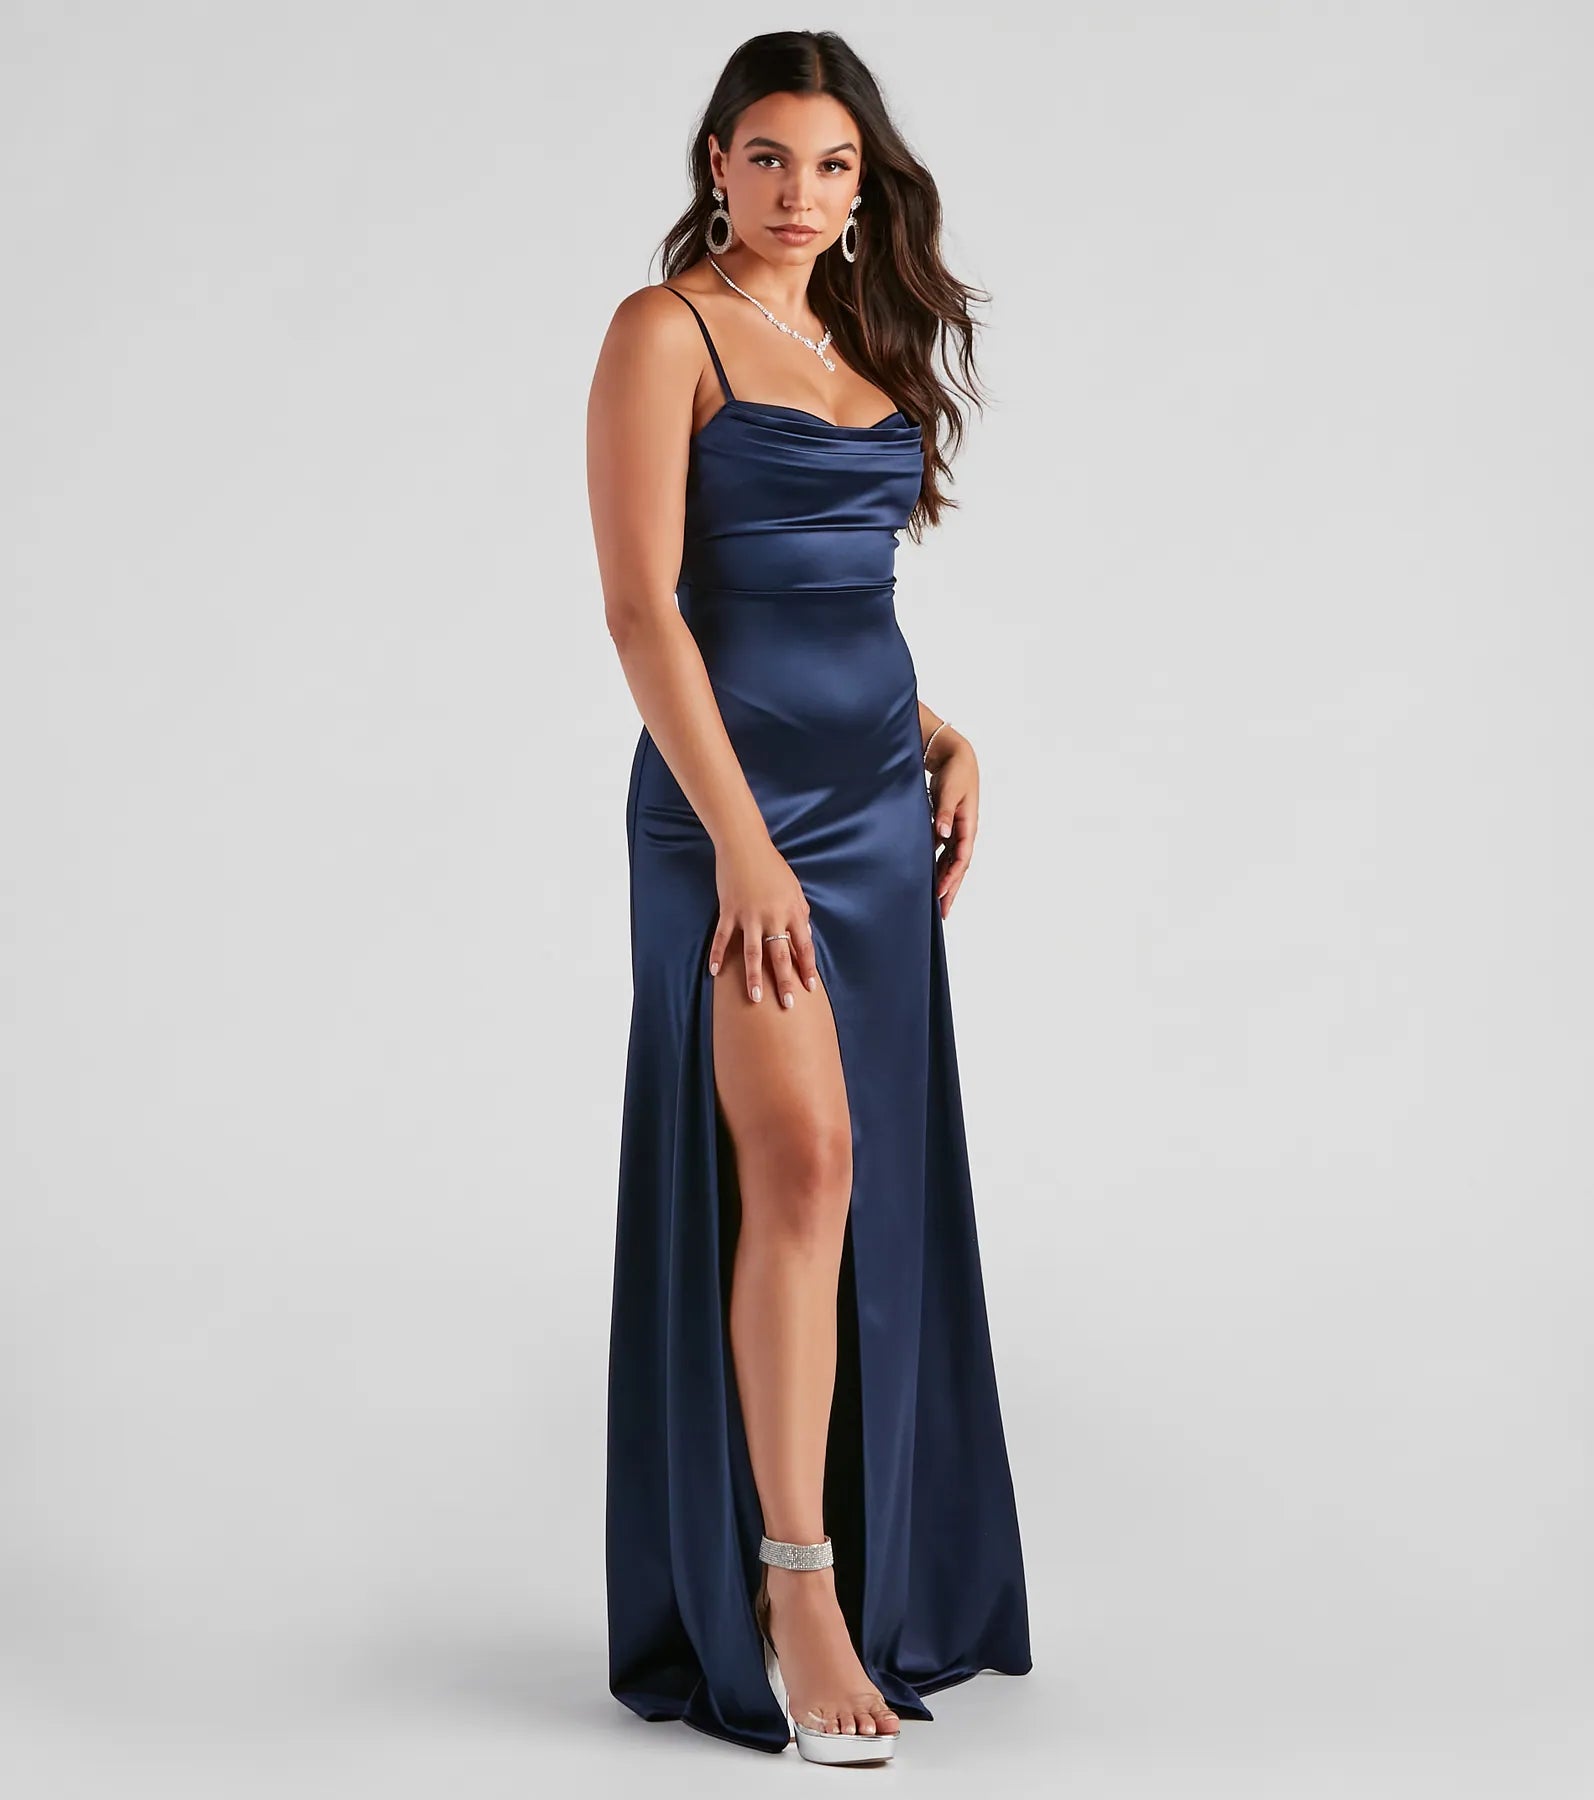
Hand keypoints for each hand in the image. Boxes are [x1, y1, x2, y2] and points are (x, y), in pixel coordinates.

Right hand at [708, 833, 819, 1005]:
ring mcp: (749, 915)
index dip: (807, 968)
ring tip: (755, 998)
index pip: (803, 946)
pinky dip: (718, 955)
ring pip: (752, 952)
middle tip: (788, 1005)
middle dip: (785, 981)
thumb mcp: (793, 887)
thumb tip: (805, 935)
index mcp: (792, 910)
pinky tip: (715, 972)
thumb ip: (800, 911)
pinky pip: (723, 938)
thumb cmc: (772, 866)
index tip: (810, 988)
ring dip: (754, 977)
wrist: (745, 845)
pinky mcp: (728, 911)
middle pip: (780, 955)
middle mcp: (772, 916)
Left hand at [926, 732, 977, 919]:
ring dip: (945, 881)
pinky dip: (938, 866)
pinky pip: (944, 852)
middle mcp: (964, 831)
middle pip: (958, 867)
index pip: (961, 858)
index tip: (939, 892)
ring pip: (951, 863)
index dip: (951, 877)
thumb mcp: (949, 791)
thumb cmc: (955, 772)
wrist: (956, 757)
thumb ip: (943, 812)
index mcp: (968, 825)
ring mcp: (956, 830)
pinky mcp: (947, 826)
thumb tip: (943, 833)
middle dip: (951, 890)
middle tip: (943, 912)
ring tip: (937, 902)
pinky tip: (930, 878)